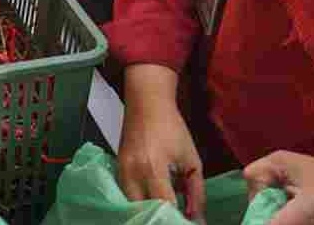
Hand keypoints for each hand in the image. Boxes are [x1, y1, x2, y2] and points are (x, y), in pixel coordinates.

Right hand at [118, 64, 205, 219]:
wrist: (146, 102)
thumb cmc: (170, 126)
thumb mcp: (190, 158)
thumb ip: (195, 190)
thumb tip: (196, 217)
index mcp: (153, 167)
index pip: (164, 205)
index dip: (177, 218)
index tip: (188, 221)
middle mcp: (132, 171)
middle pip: (143, 210)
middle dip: (160, 217)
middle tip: (175, 217)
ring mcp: (121, 170)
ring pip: (132, 206)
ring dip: (148, 210)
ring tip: (164, 208)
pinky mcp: (117, 169)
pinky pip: (126, 195)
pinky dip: (139, 201)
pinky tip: (152, 199)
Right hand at [244, 151, 313, 224]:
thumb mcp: (307, 209)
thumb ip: (278, 221)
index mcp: (278, 162)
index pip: (251, 178)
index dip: (256, 197)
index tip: (271, 212)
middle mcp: (281, 171)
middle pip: (259, 194)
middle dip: (269, 211)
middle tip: (288, 219)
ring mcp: (291, 186)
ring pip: (272, 205)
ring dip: (280, 217)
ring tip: (301, 220)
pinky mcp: (300, 200)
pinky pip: (284, 212)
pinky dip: (289, 219)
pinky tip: (304, 221)